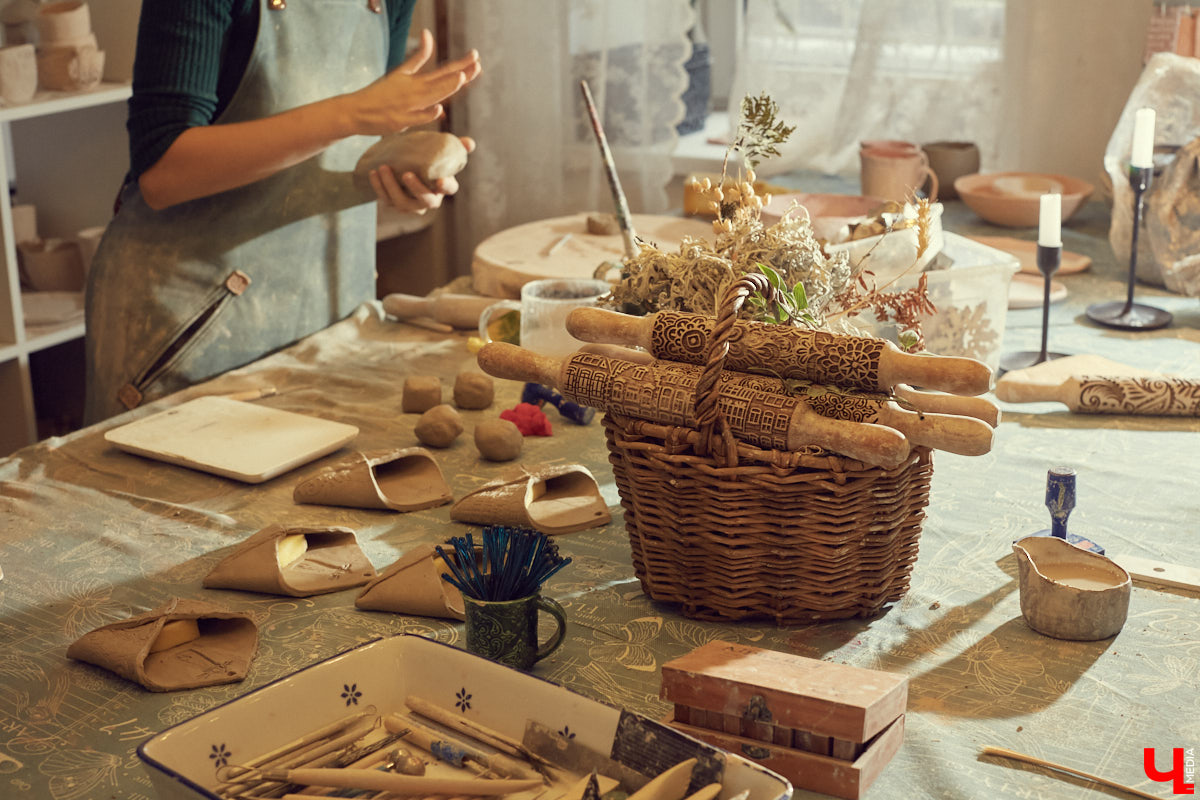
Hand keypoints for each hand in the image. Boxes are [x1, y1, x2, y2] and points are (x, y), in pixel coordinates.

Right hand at [347, 30, 481, 136]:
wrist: (355, 111)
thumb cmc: (381, 93)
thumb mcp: (400, 72)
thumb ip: (418, 56)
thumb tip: (428, 33)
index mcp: (416, 80)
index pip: (444, 71)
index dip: (460, 64)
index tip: (476, 56)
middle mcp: (414, 91)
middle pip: (441, 83)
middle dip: (460, 74)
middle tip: (476, 64)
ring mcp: (408, 106)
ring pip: (430, 96)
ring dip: (445, 87)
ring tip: (460, 78)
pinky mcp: (400, 121)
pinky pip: (416, 118)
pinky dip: (426, 114)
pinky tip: (438, 109)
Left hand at [369, 136, 475, 213]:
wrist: (404, 164)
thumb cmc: (428, 157)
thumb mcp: (441, 150)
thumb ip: (456, 145)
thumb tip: (469, 143)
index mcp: (444, 186)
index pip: (450, 189)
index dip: (446, 186)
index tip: (440, 180)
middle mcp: (429, 200)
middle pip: (426, 201)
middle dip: (416, 189)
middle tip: (407, 174)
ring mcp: (411, 204)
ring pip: (402, 203)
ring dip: (391, 187)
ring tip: (383, 168)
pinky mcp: (394, 203)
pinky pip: (386, 199)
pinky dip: (379, 187)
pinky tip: (373, 173)